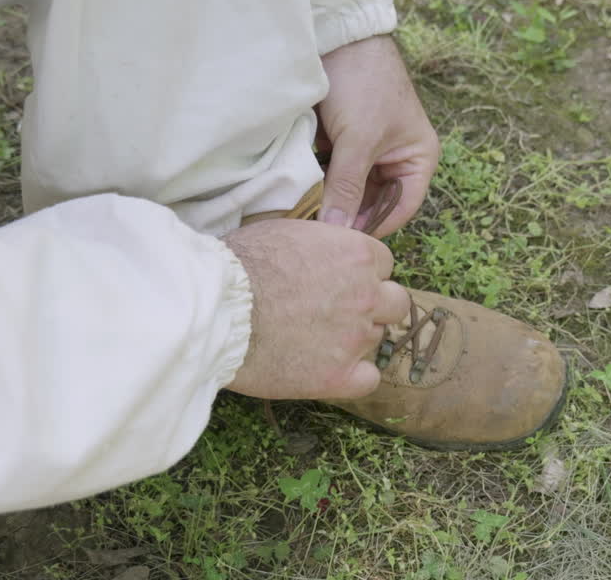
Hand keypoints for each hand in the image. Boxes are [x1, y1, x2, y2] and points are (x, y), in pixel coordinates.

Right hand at [221, 219, 410, 399]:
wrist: (216, 309)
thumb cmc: (240, 264)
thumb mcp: (287, 232)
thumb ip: (322, 245)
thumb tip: (325, 252)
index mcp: (357, 254)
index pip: (383, 264)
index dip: (362, 273)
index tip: (339, 281)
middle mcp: (366, 295)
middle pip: (394, 303)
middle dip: (373, 305)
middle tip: (338, 311)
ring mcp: (355, 338)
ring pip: (377, 339)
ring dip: (356, 338)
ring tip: (318, 339)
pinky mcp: (338, 377)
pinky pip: (369, 379)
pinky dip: (354, 376)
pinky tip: (329, 369)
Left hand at [316, 35, 439, 237]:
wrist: (338, 35)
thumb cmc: (364, 83)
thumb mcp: (358, 140)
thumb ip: (347, 187)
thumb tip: (335, 232)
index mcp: (418, 158)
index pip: (401, 208)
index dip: (374, 227)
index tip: (343, 243)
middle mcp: (397, 158)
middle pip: (375, 202)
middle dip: (349, 215)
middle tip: (319, 235)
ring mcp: (368, 150)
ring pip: (351, 188)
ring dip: (332, 200)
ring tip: (308, 218)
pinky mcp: (342, 141)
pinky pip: (334, 172)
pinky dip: (320, 182)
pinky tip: (302, 194)